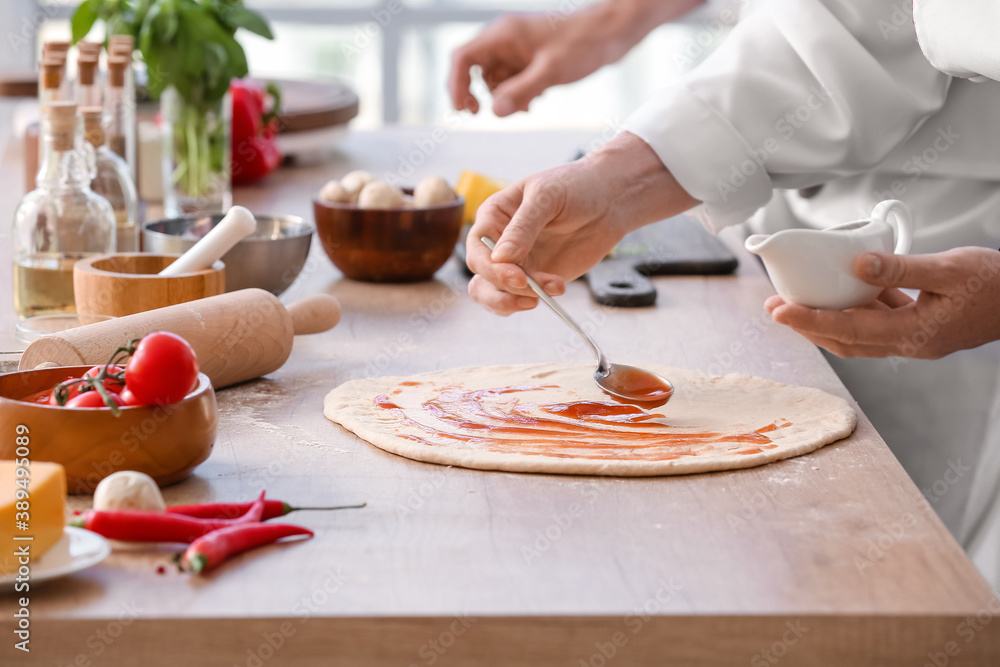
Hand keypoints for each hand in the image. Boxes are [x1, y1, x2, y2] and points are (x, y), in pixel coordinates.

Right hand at [449, 1, 702, 115]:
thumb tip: (494, 112)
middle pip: (474, 70)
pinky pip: (511, 79)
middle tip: (494, 114)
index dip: (456, 86)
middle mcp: (505, 39)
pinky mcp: (529, 57)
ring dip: (504, 97)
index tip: (464, 112)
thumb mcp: (551, 71)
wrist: (613, 32)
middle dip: (482, 94)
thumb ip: (521, 91)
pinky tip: (536, 100)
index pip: (462, 58)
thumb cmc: (584, 43)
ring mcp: (517, 48)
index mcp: (503, 34)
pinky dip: (517, 93)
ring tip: (529, 105)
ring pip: (494, 78)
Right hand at [466, 132, 697, 314]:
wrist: (609, 199)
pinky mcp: (536, 278)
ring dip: (514, 301)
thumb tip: (500, 258)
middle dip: (504, 289)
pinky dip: (535, 300)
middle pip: (481, 276)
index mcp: (494, 216)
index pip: (477, 249)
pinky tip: (557, 288)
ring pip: (493, 294)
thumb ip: (523, 227)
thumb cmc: (575, 186)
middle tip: (531, 293)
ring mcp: (516, 263)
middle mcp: (499, 242)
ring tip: (545, 296)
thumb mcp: (547, 197)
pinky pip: (520, 299)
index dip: (492, 268)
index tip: (518, 277)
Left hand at [765, 247, 999, 358]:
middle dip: (807, 325)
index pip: (849, 329)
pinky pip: (879, 321)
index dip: (810, 320)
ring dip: (827, 318)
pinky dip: (858, 308)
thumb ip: (901, 269)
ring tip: (798, 301)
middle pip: (845, 340)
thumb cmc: (998, 283)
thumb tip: (856, 265)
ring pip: (859, 333)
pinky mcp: (922, 327)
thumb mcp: (949, 268)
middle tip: (774, 308)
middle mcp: (910, 343)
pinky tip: (848, 288)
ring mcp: (916, 338)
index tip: (780, 311)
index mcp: (914, 333)